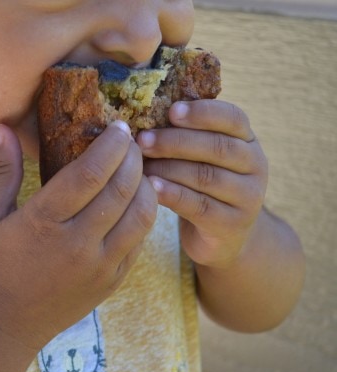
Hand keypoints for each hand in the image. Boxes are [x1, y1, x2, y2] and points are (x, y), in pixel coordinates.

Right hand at [0, 122, 156, 350]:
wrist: (6, 323)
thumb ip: (0, 172)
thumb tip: (1, 126)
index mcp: (43, 224)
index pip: (89, 174)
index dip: (110, 146)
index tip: (118, 127)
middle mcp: (77, 245)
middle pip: (120, 190)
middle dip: (132, 158)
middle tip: (132, 140)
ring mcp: (99, 266)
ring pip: (141, 215)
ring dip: (146, 184)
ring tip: (138, 167)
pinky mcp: (112, 281)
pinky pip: (140, 241)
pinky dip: (145, 214)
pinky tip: (137, 198)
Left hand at [138, 100, 267, 268]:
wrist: (225, 237)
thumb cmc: (203, 187)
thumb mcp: (201, 158)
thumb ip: (186, 136)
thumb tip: (142, 112)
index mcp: (248, 140)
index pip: (233, 117)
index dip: (202, 113)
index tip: (171, 110)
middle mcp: (255, 165)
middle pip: (216, 147)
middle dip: (175, 141)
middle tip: (142, 139)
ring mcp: (248, 196)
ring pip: (206, 176)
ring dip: (169, 167)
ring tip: (140, 164)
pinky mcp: (232, 224)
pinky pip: (200, 206)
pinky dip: (174, 195)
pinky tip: (152, 188)